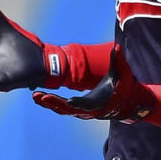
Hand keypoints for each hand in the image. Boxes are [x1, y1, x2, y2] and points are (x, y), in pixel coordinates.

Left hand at [32, 49, 154, 121]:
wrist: (125, 103)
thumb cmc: (123, 87)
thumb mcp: (122, 74)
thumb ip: (118, 61)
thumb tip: (117, 48)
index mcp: (98, 102)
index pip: (86, 104)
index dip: (78, 103)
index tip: (68, 101)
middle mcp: (88, 110)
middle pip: (69, 108)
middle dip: (54, 103)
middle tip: (41, 96)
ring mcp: (81, 112)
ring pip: (62, 109)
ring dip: (48, 103)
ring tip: (35, 96)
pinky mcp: (76, 110)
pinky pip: (61, 108)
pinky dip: (50, 103)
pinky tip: (38, 97)